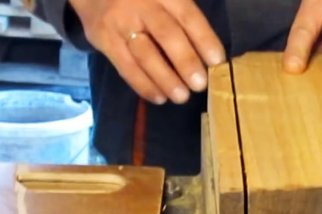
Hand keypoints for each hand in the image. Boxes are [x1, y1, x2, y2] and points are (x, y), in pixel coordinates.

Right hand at [70, 0, 225, 104]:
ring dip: (166, 79)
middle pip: (167, 35)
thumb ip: (181, 15)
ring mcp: (120, 22)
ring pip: (146, 55)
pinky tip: (158, 97)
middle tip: (200, 85)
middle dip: (186, 62)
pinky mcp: (103, 39)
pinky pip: (126, 66)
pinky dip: (143, 85)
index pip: (187, 16)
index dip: (204, 39)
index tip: (217, 61)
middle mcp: (141, 5)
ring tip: (181, 97)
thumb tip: (206, 51)